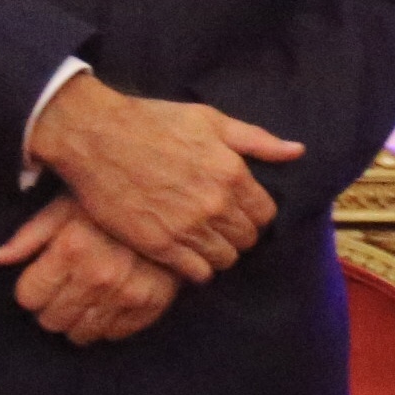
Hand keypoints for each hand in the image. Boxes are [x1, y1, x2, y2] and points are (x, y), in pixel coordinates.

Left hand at [0, 196, 181, 345]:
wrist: (176, 203)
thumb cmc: (111, 203)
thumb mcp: (66, 205)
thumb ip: (29, 235)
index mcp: (72, 248)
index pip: (28, 297)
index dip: (33, 287)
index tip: (46, 275)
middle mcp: (99, 275)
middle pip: (52, 320)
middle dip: (53, 307)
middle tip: (67, 288)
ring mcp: (128, 293)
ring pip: (82, 334)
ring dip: (79, 320)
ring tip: (88, 297)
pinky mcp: (154, 303)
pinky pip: (116, 334)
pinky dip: (109, 323)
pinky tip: (112, 302)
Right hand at [26, 73, 303, 284]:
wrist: (98, 137)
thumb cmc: (155, 122)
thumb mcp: (212, 121)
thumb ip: (257, 140)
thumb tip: (297, 151)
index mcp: (233, 174)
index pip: (265, 214)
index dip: (256, 215)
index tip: (241, 211)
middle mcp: (215, 205)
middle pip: (247, 239)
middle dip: (240, 234)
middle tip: (222, 226)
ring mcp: (186, 228)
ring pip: (224, 259)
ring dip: (220, 253)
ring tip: (206, 241)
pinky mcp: (157, 245)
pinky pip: (195, 272)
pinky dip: (198, 269)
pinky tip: (188, 255)